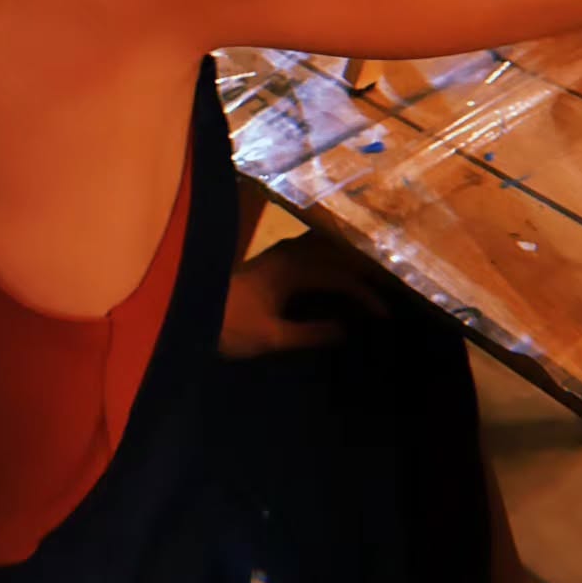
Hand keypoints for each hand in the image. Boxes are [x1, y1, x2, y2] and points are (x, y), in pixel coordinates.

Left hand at [219, 233, 387, 357]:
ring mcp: (279, 252)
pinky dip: (331, 256)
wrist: (190, 310)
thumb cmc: (228, 326)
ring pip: (324, 245)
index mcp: (291, 269)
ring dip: (348, 257)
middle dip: (364, 267)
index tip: (385, 313)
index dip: (365, 293)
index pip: (339, 275)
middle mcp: (287, 253)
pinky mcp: (273, 258)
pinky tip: (338, 267)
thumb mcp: (271, 337)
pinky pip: (312, 249)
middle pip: (337, 251)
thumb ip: (310, 332)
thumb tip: (347, 329)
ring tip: (371, 272)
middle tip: (391, 284)